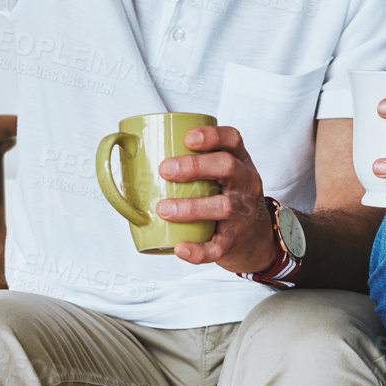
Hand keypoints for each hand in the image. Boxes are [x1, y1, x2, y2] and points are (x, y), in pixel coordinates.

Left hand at [155, 126, 277, 273]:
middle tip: (165, 170)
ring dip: (191, 206)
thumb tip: (129, 173)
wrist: (257, 240)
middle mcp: (245, 183)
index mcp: (239, 161)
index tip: (187, 138)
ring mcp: (243, 213)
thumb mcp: (219, 177)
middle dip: (195, 166)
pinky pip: (219, 246)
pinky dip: (199, 250)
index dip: (212, 135)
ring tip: (164, 209)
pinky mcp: (235, 241)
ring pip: (223, 206)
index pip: (232, 139)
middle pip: (227, 166)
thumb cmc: (227, 199)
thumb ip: (186, 169)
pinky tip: (180, 248)